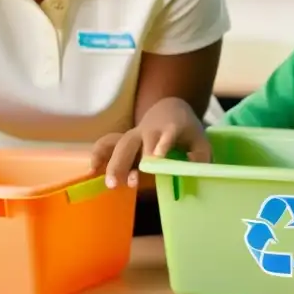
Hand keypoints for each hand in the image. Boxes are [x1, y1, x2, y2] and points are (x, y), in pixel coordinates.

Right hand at [90, 98, 210, 188]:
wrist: (170, 109)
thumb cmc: (187, 130)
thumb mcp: (201, 141)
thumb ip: (201, 156)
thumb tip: (194, 169)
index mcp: (171, 128)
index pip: (167, 135)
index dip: (162, 145)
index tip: (157, 158)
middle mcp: (150, 130)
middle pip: (136, 142)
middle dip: (131, 161)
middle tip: (130, 182)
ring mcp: (135, 134)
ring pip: (121, 145)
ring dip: (114, 164)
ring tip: (111, 184)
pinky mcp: (125, 138)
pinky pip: (108, 143)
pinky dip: (99, 154)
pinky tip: (92, 171)